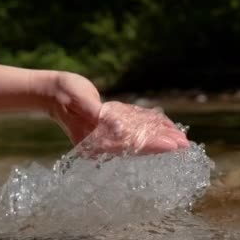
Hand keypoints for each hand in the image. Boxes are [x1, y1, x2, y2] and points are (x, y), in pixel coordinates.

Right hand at [40, 72, 188, 154]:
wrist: (54, 92)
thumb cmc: (66, 94)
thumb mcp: (80, 100)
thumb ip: (95, 113)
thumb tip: (115, 126)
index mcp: (96, 141)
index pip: (131, 146)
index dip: (154, 146)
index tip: (173, 147)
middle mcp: (104, 143)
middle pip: (139, 146)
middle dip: (162, 144)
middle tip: (186, 145)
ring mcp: (108, 136)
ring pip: (140, 139)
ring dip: (160, 138)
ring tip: (181, 139)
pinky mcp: (111, 126)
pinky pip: (135, 130)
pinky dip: (151, 128)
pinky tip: (166, 126)